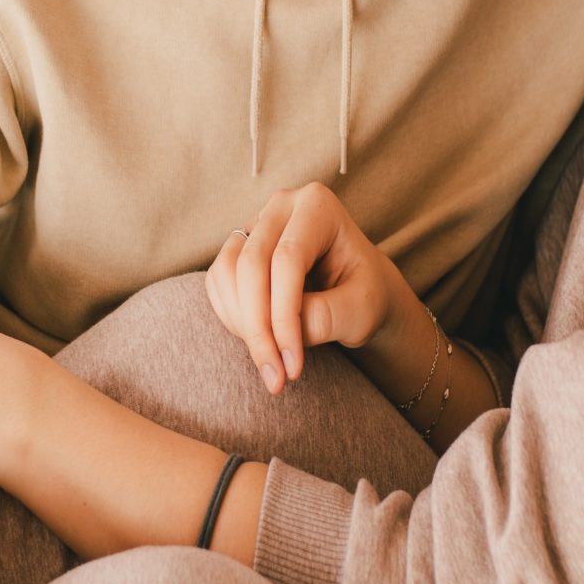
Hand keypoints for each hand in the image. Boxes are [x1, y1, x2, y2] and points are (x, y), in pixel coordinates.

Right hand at [208, 184, 407, 391]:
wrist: (357, 291)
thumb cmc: (365, 294)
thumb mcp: (362, 309)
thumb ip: (328, 317)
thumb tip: (285, 331)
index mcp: (318, 206)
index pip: (288, 260)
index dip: (284, 316)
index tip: (293, 366)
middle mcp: (280, 206)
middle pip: (252, 265)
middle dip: (259, 328)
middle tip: (275, 377)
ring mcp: (254, 224)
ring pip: (228, 274)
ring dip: (243, 325)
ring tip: (271, 363)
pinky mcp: (236, 248)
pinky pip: (218, 282)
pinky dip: (233, 317)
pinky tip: (261, 341)